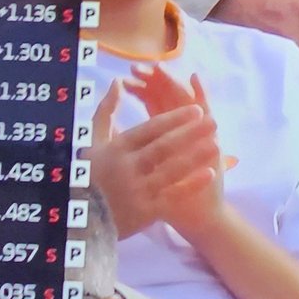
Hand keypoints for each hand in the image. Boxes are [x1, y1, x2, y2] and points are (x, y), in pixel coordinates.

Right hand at [89, 80, 226, 237]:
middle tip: (213, 121)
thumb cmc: (88, 173)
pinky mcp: (145, 212)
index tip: (196, 109)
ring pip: (170, 170)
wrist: (81, 217)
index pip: (149, 129)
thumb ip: (106, 111)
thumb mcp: (92, 142)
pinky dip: (191, 184)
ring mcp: (137, 191)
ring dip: (195, 156)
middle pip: (163, 147)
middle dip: (190, 133)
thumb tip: (117, 82)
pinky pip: (172, 195)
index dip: (174, 119)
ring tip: (217, 143)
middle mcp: (127, 168)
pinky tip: (210, 173)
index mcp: (116, 149)